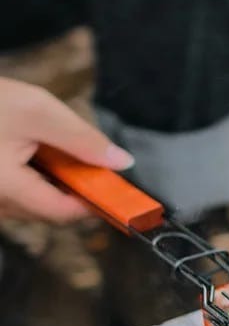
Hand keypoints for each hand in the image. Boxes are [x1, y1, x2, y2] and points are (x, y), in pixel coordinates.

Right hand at [0, 78, 133, 221]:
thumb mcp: (37, 110)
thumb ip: (83, 139)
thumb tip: (121, 162)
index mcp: (5, 189)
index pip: (64, 214)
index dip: (96, 202)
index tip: (116, 188)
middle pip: (52, 211)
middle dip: (74, 187)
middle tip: (77, 156)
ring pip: (35, 203)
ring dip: (54, 181)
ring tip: (42, 146)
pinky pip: (19, 194)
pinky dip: (35, 177)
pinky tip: (30, 151)